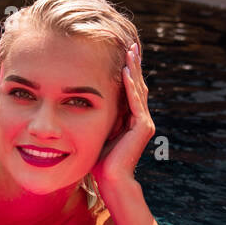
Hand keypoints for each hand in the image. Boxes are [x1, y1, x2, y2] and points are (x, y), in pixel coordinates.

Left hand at [91, 44, 152, 195]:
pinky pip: (136, 102)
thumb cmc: (100, 161)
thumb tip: (82, 101)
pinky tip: (126, 73)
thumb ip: (98, 117)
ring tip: (130, 51)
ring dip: (134, 70)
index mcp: (131, 118)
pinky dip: (131, 87)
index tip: (120, 52)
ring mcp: (143, 122)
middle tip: (130, 43)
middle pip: (138, 84)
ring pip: (139, 90)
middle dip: (133, 64)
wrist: (111, 181)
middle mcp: (140, 118)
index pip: (130, 88)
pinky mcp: (142, 128)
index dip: (127, 70)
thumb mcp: (96, 132)